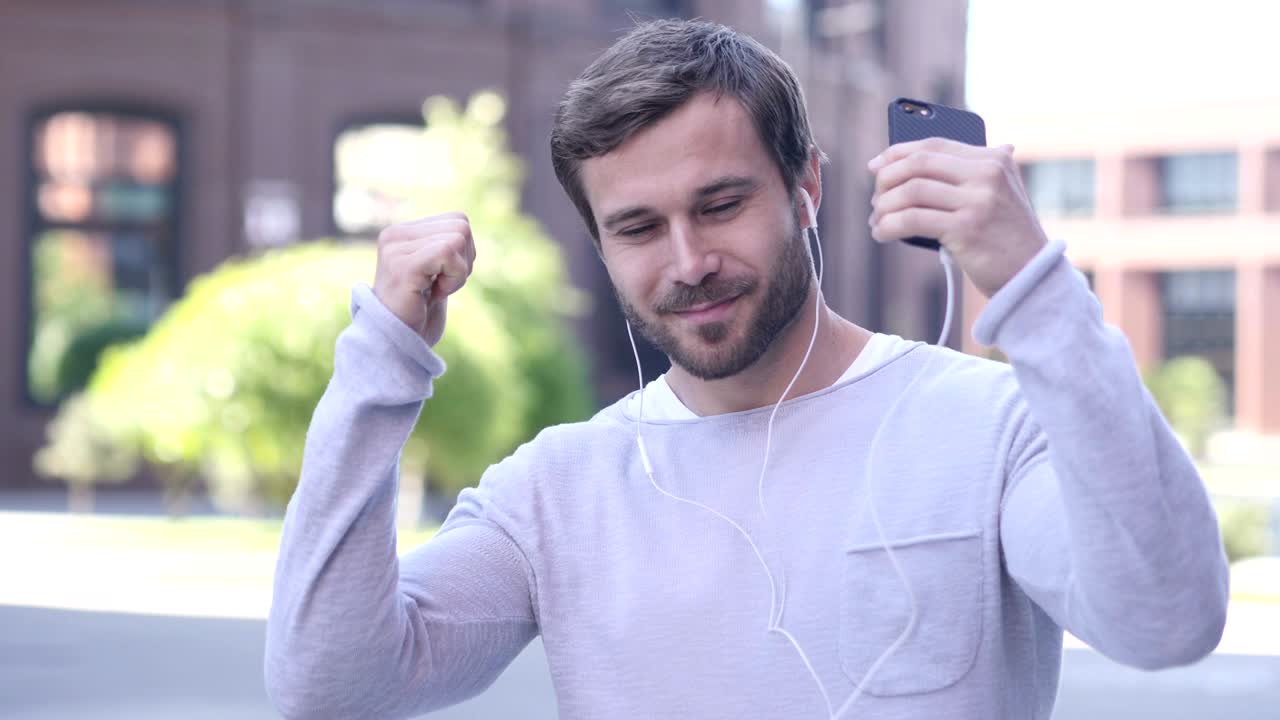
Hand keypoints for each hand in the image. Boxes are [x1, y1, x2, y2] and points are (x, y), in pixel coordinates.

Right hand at [372, 212, 475, 346]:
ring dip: (458, 272)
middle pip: (461, 225)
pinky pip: (448, 252)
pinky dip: (454, 278)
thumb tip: (462, 225)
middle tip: (441, 285)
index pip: (458, 220)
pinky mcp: (402, 265)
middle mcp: (394, 234)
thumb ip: (443, 246)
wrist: (396, 346)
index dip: (463, 253)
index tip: (442, 278)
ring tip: (435, 289)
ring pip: (458, 237)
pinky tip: (435, 294)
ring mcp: (395, 248)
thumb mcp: (434, 272)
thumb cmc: (417, 315)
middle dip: (464, 261)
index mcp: (402, 232)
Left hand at [867, 138, 1047, 297]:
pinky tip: (882, 234)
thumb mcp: (995, 195)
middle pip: (918, 164)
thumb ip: (966, 174)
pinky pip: (912, 220)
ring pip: (910, 191)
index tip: (875, 166)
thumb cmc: (1003, 237)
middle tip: (876, 201)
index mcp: (994, 159)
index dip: (897, 153)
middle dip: (886, 180)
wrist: (1032, 275)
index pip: (934, 145)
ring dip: (884, 207)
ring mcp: (978, 200)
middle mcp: (988, 174)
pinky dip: (889, 226)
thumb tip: (907, 158)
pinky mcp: (966, 229)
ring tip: (878, 221)